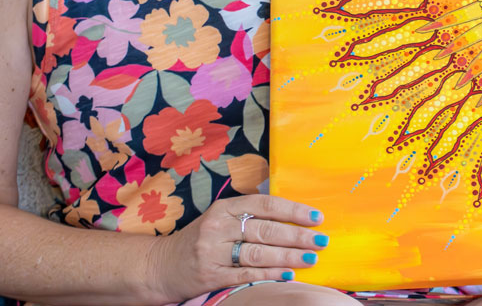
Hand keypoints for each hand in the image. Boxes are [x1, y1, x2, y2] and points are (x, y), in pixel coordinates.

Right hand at [143, 194, 326, 299]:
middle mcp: (218, 227)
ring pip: (259, 253)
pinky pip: (246, 275)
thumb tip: (291, 213)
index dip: (293, 210)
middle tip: (321, 240)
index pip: (265, 204)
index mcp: (224, 208)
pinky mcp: (211, 276)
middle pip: (265, 230)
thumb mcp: (219, 218)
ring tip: (311, 258)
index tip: (316, 217)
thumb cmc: (200, 239)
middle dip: (297, 235)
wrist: (160, 265)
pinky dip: (270, 275)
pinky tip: (289, 274)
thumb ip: (248, 213)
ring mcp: (213, 253)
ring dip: (289, 256)